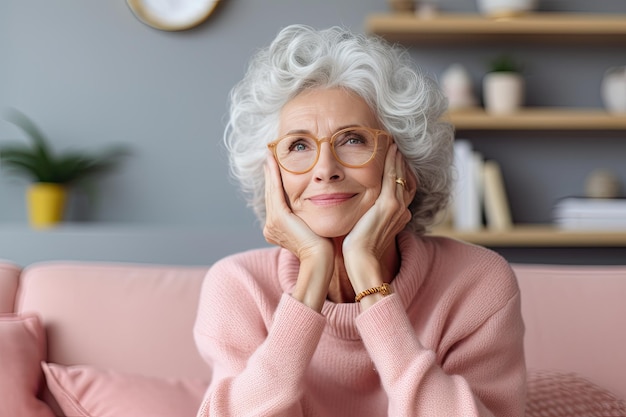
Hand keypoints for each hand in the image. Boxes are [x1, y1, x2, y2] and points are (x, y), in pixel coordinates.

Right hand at [263, 153, 333, 309]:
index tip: (275, 166)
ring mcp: (272, 222)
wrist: (320, 260)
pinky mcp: (278, 218)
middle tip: (270, 155)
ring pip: (271, 190)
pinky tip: (272, 161)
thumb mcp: (313, 228)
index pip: (276, 201)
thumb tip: (317, 206)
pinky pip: (275, 191)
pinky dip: (273, 175)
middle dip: (270, 174)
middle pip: (271, 194)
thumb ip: (309, 217)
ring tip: (270, 155)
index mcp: (277, 229)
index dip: (275, 183)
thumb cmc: (324, 248)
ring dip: (270, 171)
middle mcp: (271, 226)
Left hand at [342, 144, 416, 289]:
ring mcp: (397, 206)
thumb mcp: (365, 229)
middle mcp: (402, 210)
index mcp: (398, 216)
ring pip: (400, 174)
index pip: (402, 189)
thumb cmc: (358, 250)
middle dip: (400, 162)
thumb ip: (366, 217)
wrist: (362, 261)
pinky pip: (393, 175)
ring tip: (393, 144)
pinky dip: (392, 161)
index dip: (399, 173)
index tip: (393, 160)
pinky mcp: (389, 205)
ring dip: (397, 158)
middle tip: (395, 146)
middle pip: (405, 179)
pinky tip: (390, 149)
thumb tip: (358, 212)